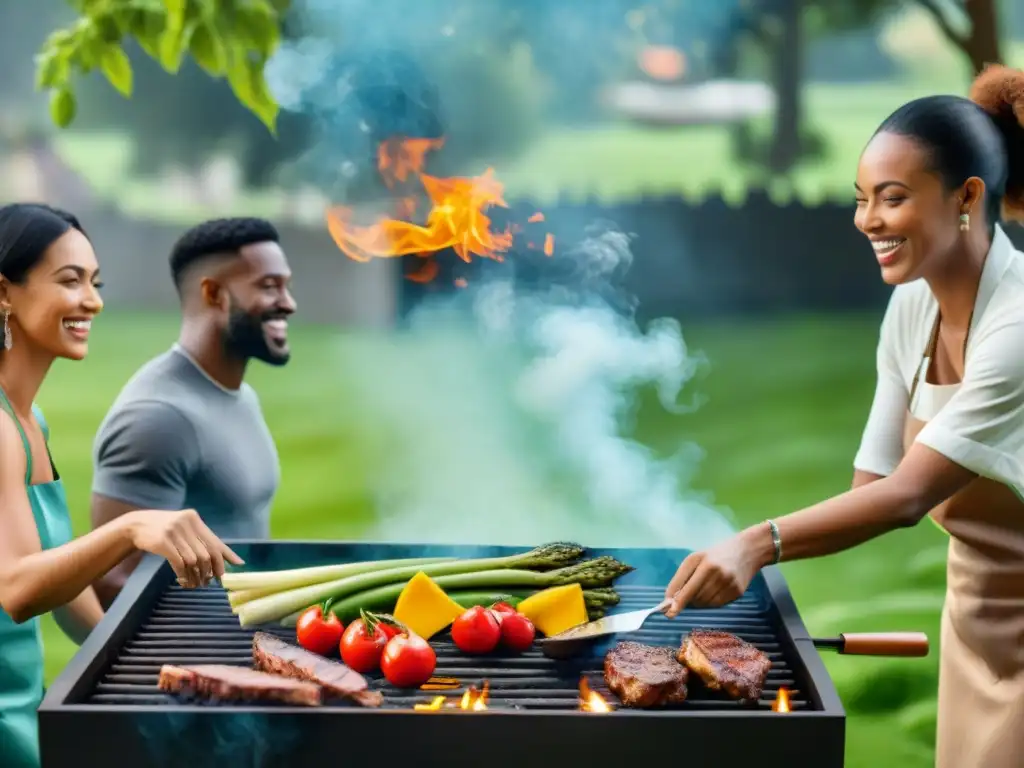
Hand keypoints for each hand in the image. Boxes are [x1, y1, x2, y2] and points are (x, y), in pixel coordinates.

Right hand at [126, 508, 243, 587]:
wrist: (136, 525)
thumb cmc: (165, 530)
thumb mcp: (184, 529)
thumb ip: (202, 540)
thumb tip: (226, 557)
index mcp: (194, 519)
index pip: (215, 541)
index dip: (227, 556)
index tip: (239, 566)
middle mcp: (186, 523)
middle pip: (206, 553)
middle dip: (211, 570)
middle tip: (210, 581)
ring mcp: (173, 532)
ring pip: (194, 560)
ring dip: (197, 576)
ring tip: (196, 584)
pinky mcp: (162, 542)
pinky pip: (179, 563)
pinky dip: (184, 574)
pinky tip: (184, 581)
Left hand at [663, 526, 772, 617]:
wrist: (747, 551)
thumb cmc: (716, 554)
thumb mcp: (695, 559)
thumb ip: (681, 578)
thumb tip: (669, 599)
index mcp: (706, 564)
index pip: (688, 588)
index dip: (678, 602)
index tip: (668, 613)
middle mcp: (719, 575)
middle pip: (696, 598)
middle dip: (688, 599)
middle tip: (688, 591)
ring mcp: (730, 585)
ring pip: (706, 604)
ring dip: (699, 602)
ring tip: (703, 588)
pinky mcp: (738, 593)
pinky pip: (717, 605)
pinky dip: (710, 602)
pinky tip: (713, 591)